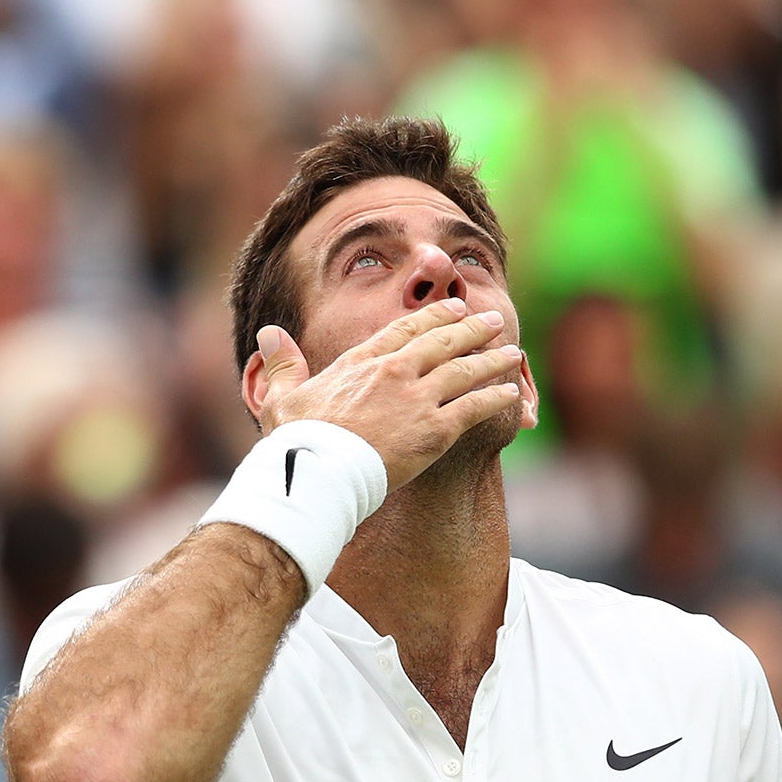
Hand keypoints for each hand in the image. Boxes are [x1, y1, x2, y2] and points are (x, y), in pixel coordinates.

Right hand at [250, 298, 524, 489]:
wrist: (319, 473)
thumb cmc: (297, 442)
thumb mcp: (282, 397)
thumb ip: (284, 363)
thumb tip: (269, 333)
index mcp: (362, 362)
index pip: (405, 329)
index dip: (434, 317)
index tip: (453, 308)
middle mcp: (395, 372)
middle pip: (443, 341)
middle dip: (472, 328)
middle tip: (492, 319)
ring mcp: (417, 399)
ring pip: (465, 370)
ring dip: (492, 359)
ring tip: (513, 352)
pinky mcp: (435, 430)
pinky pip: (474, 406)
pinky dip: (495, 397)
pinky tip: (510, 392)